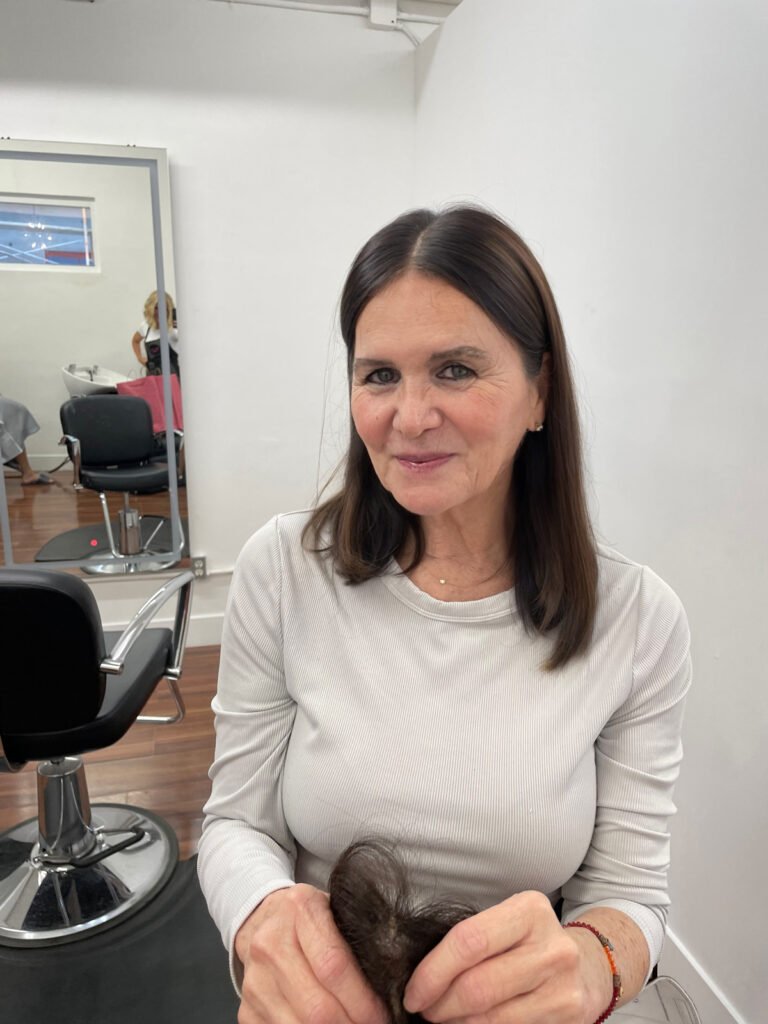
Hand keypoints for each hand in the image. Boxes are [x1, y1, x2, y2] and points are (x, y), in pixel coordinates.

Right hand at [234, 883, 389, 1023]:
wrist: (262, 918)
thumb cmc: (310, 917)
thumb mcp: (334, 909)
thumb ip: (357, 938)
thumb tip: (394, 982)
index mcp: (299, 910)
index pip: (334, 966)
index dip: (363, 1000)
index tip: (383, 1015)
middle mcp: (270, 943)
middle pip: (318, 1007)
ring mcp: (255, 980)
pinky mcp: (247, 1009)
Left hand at [403, 891, 594, 1023]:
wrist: (587, 965)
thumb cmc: (528, 943)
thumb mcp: (505, 925)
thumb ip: (471, 941)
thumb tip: (419, 973)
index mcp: (529, 910)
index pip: (468, 941)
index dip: (433, 971)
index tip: (413, 992)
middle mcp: (552, 947)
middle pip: (478, 986)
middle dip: (441, 1004)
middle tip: (426, 1010)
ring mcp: (563, 985)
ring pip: (492, 1017)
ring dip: (458, 1023)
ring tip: (445, 1018)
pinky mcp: (569, 1016)